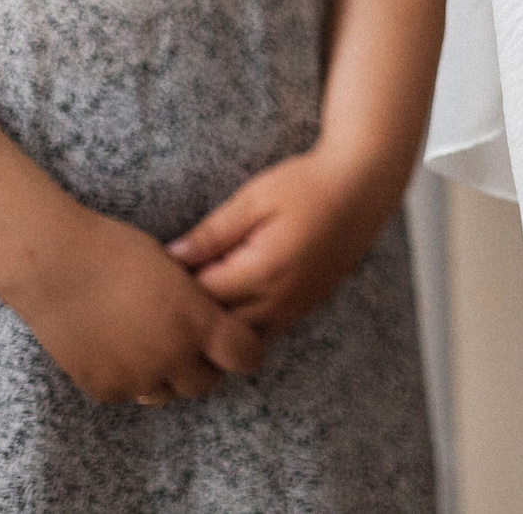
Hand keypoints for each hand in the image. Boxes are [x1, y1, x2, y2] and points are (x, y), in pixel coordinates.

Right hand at [4, 206, 261, 404]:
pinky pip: (127, 393)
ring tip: (146, 345)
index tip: (233, 342)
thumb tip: (214, 318)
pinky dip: (126, 378)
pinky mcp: (103, 388)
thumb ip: (198, 302)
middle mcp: (173, 356)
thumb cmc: (117, 251)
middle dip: (201, 367)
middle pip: (205, 383)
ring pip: (165, 394)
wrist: (55, 265)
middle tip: (185, 344)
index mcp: (199, 322)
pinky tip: (113, 348)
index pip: (246, 356)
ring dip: (164, 377)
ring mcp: (137, 377)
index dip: (243, 350)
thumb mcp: (175, 270)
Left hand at [167, 145, 404, 337]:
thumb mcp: (254, 197)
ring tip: (201, 296)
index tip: (156, 274)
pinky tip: (232, 297)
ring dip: (219, 324)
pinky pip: (266, 331)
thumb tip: (171, 258)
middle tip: (171, 289)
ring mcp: (297, 306)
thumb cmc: (309, 183)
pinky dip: (243, 324)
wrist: (366, 184)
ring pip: (243, 338)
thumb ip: (212, 233)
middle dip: (193, 314)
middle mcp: (281, 299)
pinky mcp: (307, 305)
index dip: (174, 290)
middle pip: (220, 328)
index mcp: (264, 271)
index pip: (202, 300)